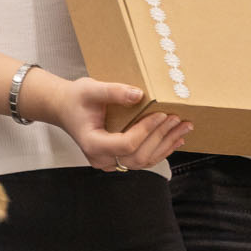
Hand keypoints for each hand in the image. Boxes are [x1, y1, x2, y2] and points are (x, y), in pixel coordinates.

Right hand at [41, 75, 191, 172]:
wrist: (66, 108)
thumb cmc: (76, 99)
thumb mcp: (91, 89)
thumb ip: (113, 91)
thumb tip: (138, 95)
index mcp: (92, 143)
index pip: (126, 144)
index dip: (146, 130)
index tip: (161, 114)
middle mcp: (101, 158)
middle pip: (138, 156)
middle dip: (162, 137)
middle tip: (179, 119)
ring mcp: (110, 162)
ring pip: (143, 161)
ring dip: (166, 145)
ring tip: (184, 128)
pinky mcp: (118, 159)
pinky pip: (142, 159)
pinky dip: (161, 150)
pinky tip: (175, 139)